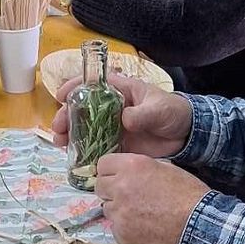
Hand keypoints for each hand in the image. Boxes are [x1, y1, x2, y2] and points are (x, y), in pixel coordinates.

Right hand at [52, 75, 192, 157]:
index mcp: (119, 91)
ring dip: (71, 135)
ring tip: (61, 144)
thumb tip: (125, 120)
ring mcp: (112, 127)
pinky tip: (75, 159)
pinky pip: (97, 148)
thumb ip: (142, 113)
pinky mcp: (117, 144)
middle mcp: (110, 108)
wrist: (186, 134)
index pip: (91, 84)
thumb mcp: (158, 108)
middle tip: (58, 130)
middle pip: (82, 109)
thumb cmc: (171, 111)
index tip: (61, 97)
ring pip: (85, 129)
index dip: (73, 87)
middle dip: (66, 116)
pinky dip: (85, 152)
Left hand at [94, 153, 209, 243]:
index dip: (111, 170)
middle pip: (100, 186)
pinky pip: (115, 227)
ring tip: (140, 213)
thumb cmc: (186, 193)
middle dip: (111, 190)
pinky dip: (125, 227)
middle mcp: (120, 187)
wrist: (199, 224)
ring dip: (118, 209)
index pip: (102, 164)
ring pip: (107, 208)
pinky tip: (143, 227)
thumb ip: (138, 167)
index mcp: (131, 166)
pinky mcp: (123, 233)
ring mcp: (120, 212)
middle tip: (129, 195)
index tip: (118, 176)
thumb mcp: (163, 167)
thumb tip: (122, 172)